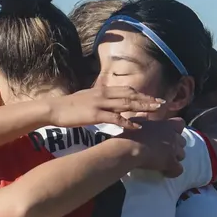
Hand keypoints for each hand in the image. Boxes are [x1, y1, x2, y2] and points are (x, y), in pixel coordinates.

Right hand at [45, 87, 165, 130]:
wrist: (54, 108)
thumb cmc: (69, 106)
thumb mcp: (87, 98)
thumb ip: (100, 99)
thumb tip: (108, 101)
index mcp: (103, 90)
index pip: (127, 90)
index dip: (141, 94)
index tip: (153, 98)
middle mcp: (104, 94)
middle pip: (131, 95)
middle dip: (147, 99)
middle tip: (162, 103)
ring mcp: (100, 104)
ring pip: (126, 104)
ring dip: (143, 107)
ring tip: (156, 111)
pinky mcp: (95, 114)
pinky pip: (115, 118)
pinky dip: (128, 122)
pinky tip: (137, 127)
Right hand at [119, 117, 185, 177]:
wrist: (130, 146)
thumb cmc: (131, 133)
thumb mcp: (138, 121)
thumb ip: (145, 119)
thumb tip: (142, 119)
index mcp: (166, 124)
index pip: (181, 123)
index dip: (176, 130)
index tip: (168, 134)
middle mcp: (173, 135)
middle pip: (183, 142)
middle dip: (176, 146)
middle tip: (165, 150)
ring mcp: (173, 149)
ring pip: (182, 155)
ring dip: (175, 158)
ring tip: (164, 162)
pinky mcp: (171, 162)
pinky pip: (179, 170)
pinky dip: (173, 172)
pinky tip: (165, 172)